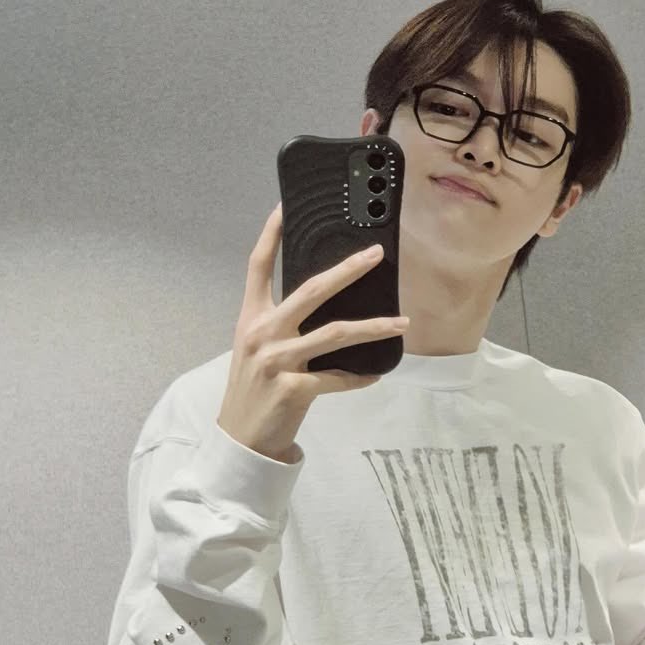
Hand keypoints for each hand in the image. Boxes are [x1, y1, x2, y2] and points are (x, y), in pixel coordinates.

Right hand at [218, 203, 408, 461]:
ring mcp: (277, 361)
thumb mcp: (257, 347)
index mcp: (251, 317)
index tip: (285, 206)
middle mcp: (261, 333)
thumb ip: (281, 321)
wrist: (241, 439)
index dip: (270, 234)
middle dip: (347, 270)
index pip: (258, 266)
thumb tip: (327, 298)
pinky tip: (376, 374)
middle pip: (310, 290)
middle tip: (377, 255)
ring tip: (403, 323)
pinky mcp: (293, 388)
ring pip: (336, 334)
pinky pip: (339, 378)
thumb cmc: (254, 387)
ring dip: (374, 327)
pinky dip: (361, 376)